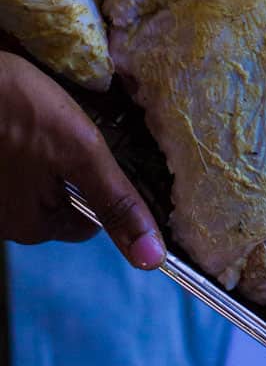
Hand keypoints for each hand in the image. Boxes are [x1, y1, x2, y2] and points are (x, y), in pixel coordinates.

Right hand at [0, 53, 165, 268]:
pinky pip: (16, 167)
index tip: (102, 155)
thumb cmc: (20, 108)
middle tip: (67, 131)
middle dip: (70, 170)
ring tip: (43, 121)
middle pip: (61, 204)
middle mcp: (5, 222)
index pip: (89, 223)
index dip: (102, 189)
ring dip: (46, 157)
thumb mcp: (81, 152)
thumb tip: (151, 258)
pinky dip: (25, 146)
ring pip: (37, 183)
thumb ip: (115, 201)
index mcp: (31, 226)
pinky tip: (23, 120)